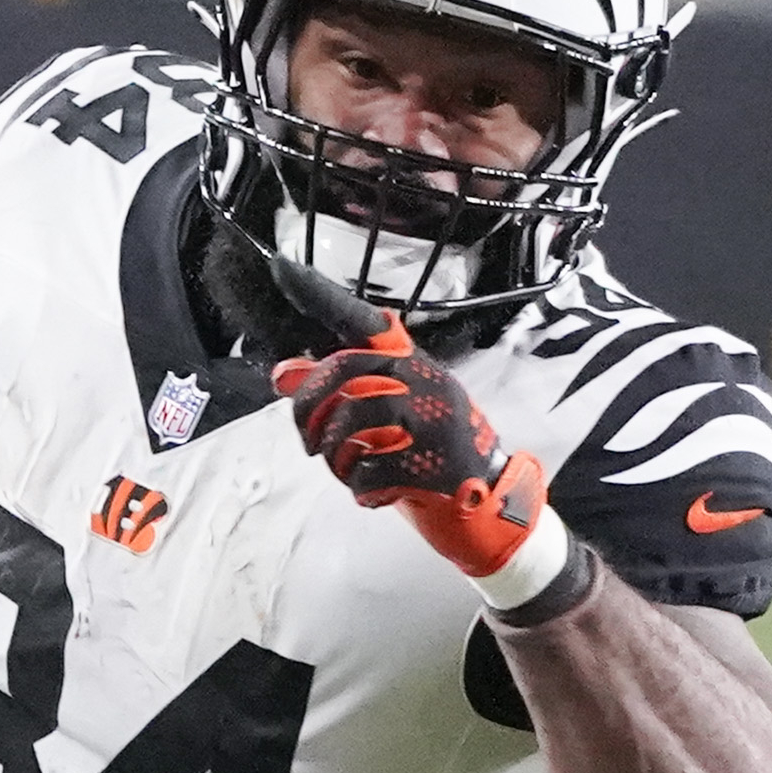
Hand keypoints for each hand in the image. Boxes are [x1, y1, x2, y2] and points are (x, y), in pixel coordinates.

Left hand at [267, 279, 554, 588]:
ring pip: (355, 421)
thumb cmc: (430, 456)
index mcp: (414, 365)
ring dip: (336, 457)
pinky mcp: (438, 461)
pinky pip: (373, 467)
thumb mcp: (387, 419)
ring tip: (346, 472)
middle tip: (308, 443)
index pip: (366, 324)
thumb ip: (338, 395)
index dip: (323, 297)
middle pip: (346, 373)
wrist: (490, 503)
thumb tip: (281, 373)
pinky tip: (372, 494)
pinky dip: (361, 488)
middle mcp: (426, 380)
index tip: (284, 269)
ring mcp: (435, 419)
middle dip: (309, 410)